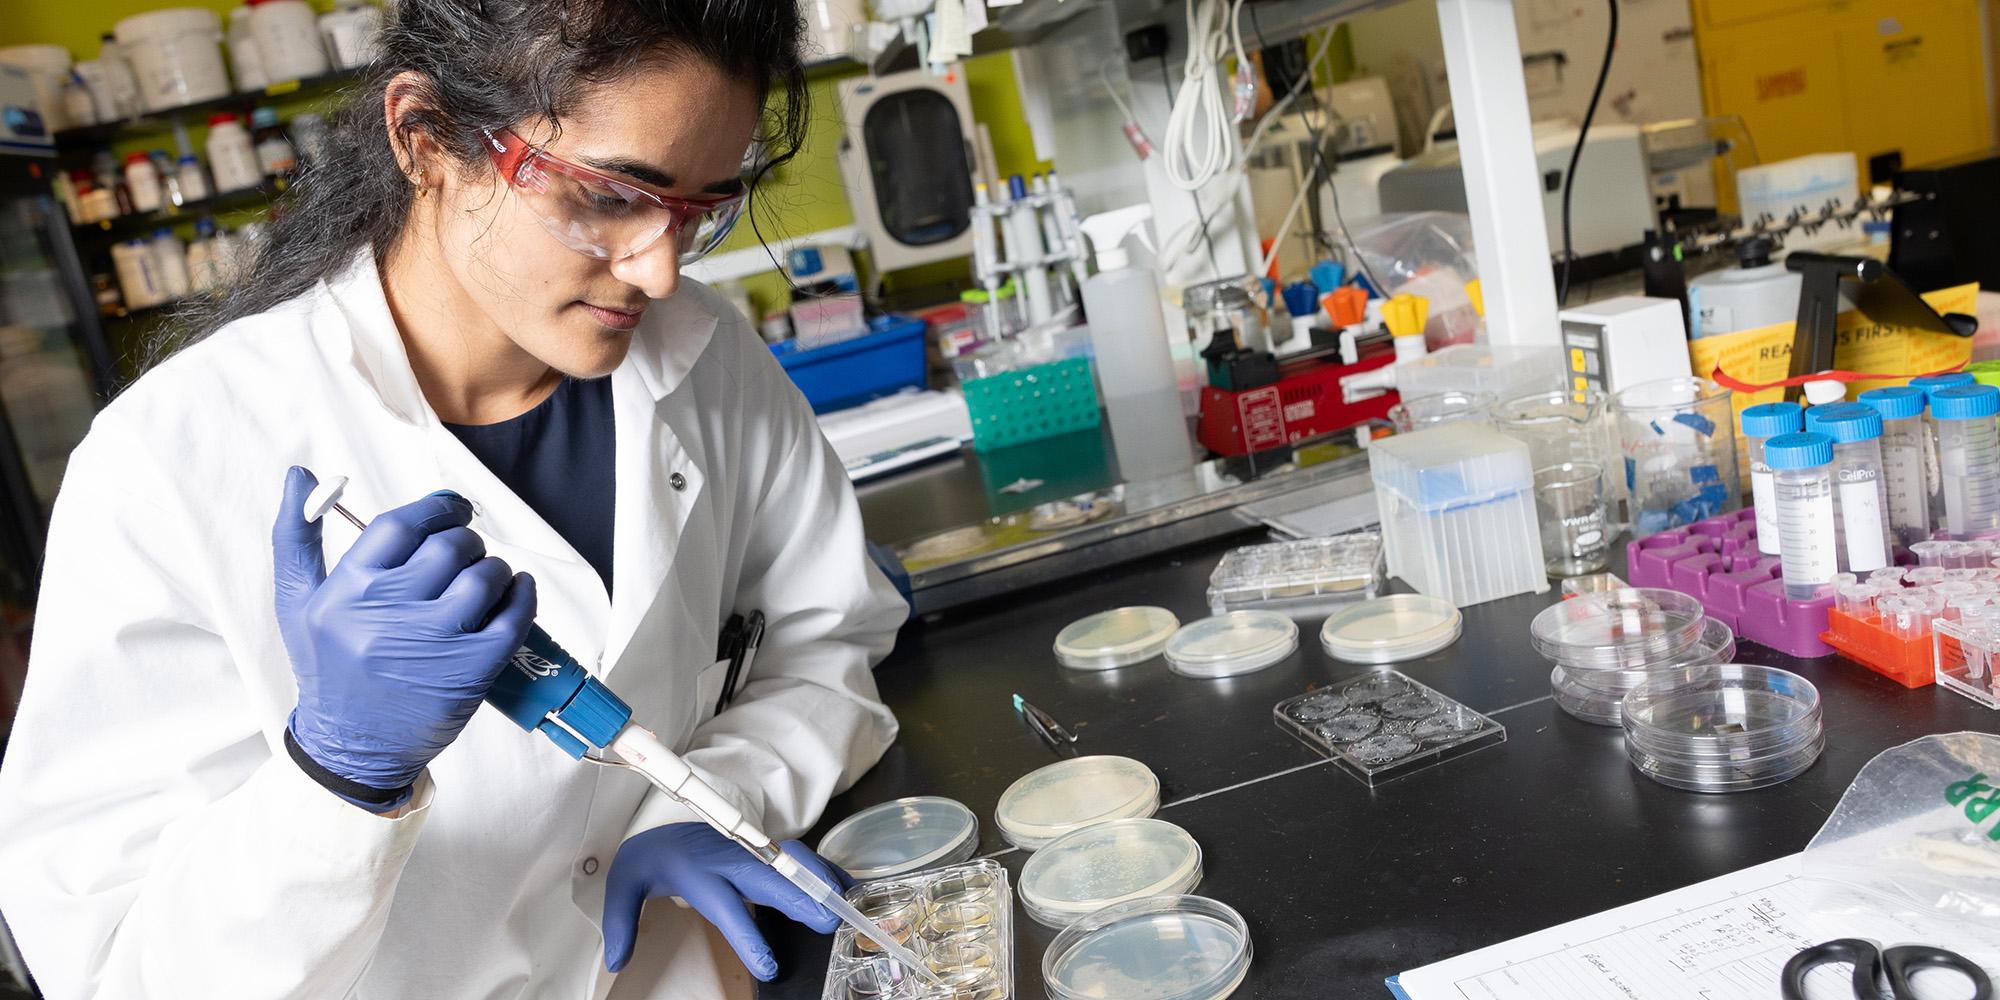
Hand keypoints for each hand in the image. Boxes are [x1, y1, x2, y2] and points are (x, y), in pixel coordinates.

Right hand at [272, 466, 536, 796]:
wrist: (351, 747)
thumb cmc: (329, 667)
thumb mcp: (298, 603)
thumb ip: (296, 536)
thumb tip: (301, 475)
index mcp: (345, 592)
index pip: (400, 525)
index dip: (437, 510)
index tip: (452, 512)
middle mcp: (384, 616)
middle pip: (448, 548)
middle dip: (465, 541)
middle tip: (465, 553)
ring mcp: (430, 645)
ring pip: (484, 578)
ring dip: (494, 569)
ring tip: (485, 578)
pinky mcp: (468, 673)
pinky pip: (513, 617)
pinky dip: (523, 596)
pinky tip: (516, 591)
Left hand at [601, 823, 852, 980]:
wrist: (662, 826)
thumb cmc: (650, 859)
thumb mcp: (623, 886)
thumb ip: (621, 922)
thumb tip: (618, 960)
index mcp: (695, 872)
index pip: (726, 908)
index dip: (748, 937)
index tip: (768, 966)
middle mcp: (728, 860)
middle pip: (769, 879)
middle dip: (800, 900)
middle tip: (827, 923)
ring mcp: (749, 851)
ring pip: (789, 862)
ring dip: (818, 880)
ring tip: (845, 903)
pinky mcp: (761, 849)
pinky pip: (798, 855)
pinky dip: (823, 868)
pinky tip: (844, 884)